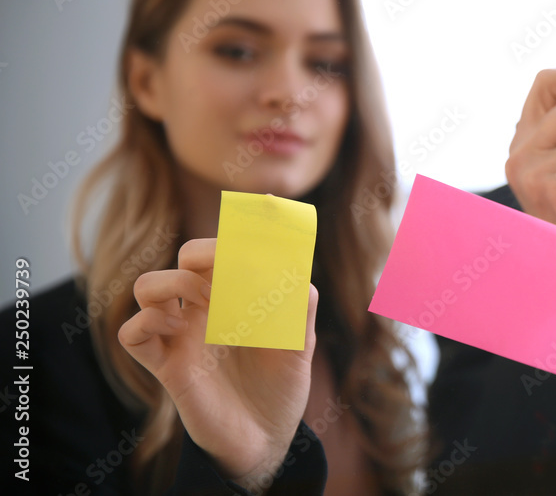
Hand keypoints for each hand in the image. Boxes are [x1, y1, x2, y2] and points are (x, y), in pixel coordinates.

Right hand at [118, 238, 318, 487]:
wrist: (267, 437)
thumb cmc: (281, 384)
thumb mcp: (301, 342)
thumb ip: (301, 305)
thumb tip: (294, 271)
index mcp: (235, 296)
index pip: (223, 247)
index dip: (232, 240)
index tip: (252, 251)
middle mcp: (204, 310)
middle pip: (185, 255)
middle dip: (204, 254)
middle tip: (233, 280)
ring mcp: (182, 336)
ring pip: (147, 286)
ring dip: (172, 282)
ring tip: (207, 303)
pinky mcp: (166, 366)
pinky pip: (130, 334)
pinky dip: (145, 323)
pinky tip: (177, 332)